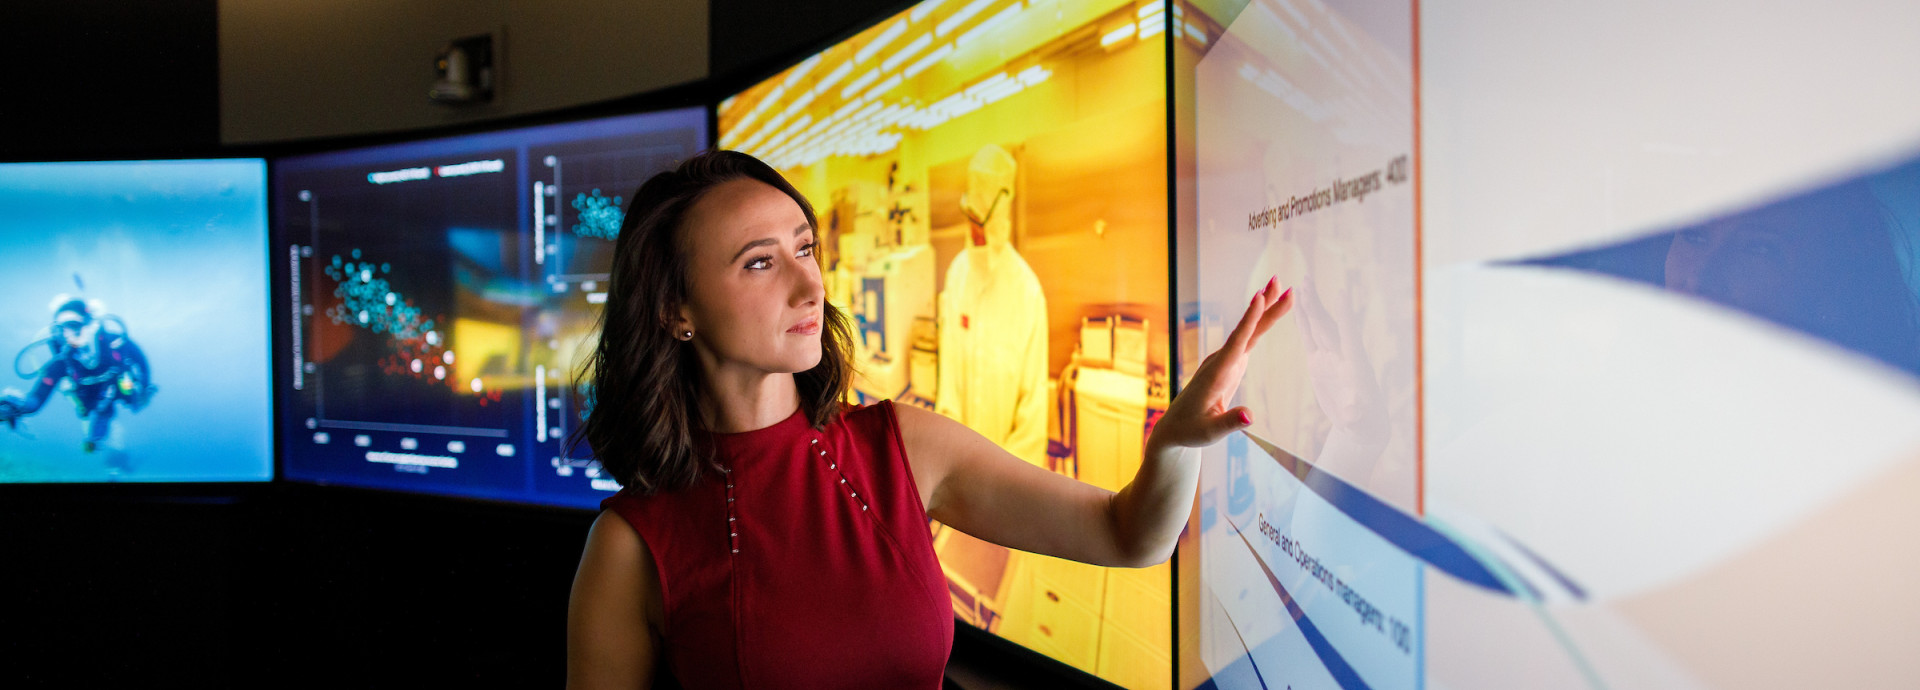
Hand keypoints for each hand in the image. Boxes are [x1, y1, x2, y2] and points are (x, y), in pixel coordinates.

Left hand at [1150, 278, 1292, 449]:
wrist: (1175, 427)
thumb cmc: (1190, 431)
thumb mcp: (1210, 433)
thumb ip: (1229, 423)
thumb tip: (1250, 416)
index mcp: (1216, 373)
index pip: (1236, 343)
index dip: (1249, 320)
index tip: (1259, 297)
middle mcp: (1221, 361)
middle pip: (1247, 330)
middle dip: (1264, 305)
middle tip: (1280, 281)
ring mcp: (1225, 360)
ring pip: (1250, 331)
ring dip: (1266, 308)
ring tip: (1281, 286)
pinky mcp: (1231, 363)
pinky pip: (1249, 338)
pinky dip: (1261, 323)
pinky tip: (1269, 310)